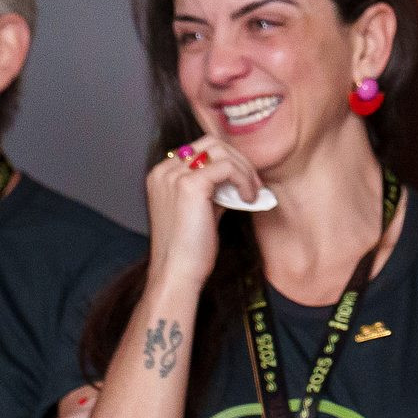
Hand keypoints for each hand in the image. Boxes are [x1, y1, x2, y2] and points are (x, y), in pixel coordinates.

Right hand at [146, 135, 263, 285]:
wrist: (177, 274)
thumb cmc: (189, 250)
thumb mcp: (200, 209)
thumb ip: (212, 189)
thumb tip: (237, 177)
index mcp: (162, 174)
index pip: (202, 149)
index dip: (229, 161)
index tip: (246, 182)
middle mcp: (164, 170)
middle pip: (211, 143)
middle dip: (239, 161)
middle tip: (255, 185)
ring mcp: (174, 175)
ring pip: (222, 151)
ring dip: (244, 169)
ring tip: (252, 192)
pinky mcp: (189, 184)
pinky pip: (227, 167)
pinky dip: (243, 179)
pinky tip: (248, 198)